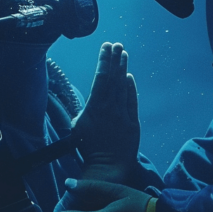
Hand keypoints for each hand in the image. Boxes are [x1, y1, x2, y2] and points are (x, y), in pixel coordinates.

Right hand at [72, 42, 138, 183]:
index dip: (104, 60)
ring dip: (123, 68)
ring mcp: (122, 115)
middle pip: (113, 77)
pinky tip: (129, 76)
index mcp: (94, 107)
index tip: (106, 47)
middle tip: (116, 44)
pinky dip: (131, 87)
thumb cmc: (89, 148)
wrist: (106, 167)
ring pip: (123, 86)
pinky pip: (132, 101)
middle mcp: (109, 108)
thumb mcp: (79, 126)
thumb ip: (86, 109)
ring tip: (123, 53)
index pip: (100, 78)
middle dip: (114, 59)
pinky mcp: (133, 123)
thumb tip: (92, 98)